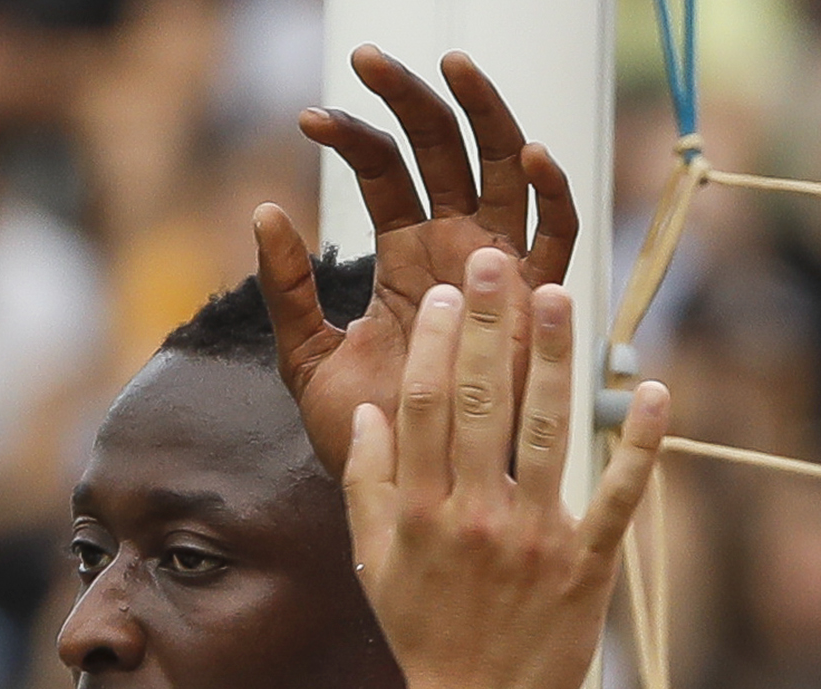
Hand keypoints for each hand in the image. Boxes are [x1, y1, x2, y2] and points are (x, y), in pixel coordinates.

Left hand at [259, 48, 577, 479]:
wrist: (409, 499)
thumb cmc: (368, 437)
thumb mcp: (307, 360)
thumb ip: (287, 290)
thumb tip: (262, 212)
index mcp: (407, 255)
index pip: (387, 169)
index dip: (354, 135)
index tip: (310, 118)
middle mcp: (457, 248)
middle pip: (446, 147)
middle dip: (414, 96)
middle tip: (370, 58)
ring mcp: (501, 266)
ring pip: (505, 165)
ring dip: (484, 111)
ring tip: (451, 64)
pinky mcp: (537, 301)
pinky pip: (559, 233)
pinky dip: (552, 190)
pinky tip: (529, 151)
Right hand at [343, 251, 663, 688]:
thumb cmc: (425, 636)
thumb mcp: (375, 565)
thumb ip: (368, 485)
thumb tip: (373, 410)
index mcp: (420, 514)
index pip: (428, 406)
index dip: (441, 342)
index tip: (450, 293)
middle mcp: (475, 519)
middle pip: (485, 401)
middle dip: (493, 324)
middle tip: (500, 260)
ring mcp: (534, 541)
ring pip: (547, 431)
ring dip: (556, 358)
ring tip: (562, 295)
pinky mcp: (586, 569)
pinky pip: (617, 495)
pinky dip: (639, 444)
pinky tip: (652, 390)